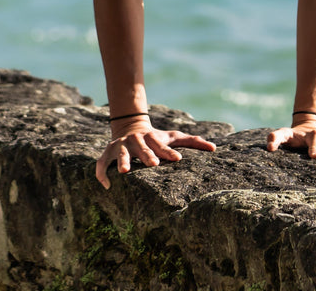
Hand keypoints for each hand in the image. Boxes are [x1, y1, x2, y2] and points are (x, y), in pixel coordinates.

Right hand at [96, 122, 215, 188]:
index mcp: (152, 137)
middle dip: (147, 155)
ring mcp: (120, 146)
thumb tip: (214, 148)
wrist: (130, 128)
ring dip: (122, 160)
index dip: (169, 151)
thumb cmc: (157, 139)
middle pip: (142, 147)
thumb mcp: (174, 137)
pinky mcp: (107, 153)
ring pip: (120, 153)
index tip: (178, 159)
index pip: (161, 145)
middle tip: (154, 164)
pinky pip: (101, 164)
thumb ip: (193, 141)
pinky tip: (107, 186)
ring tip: (124, 171)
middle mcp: (136, 140)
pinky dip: (101, 174)